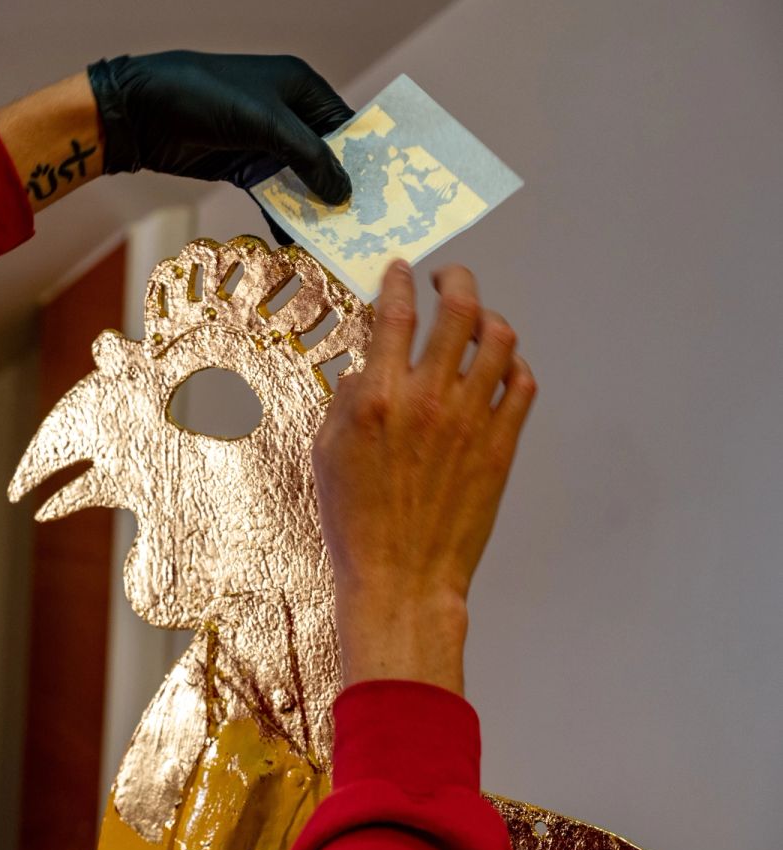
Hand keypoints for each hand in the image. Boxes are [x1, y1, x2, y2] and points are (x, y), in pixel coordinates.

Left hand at [88, 51, 353, 229]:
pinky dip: (282, 215)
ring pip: (298, 179)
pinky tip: (296, 241)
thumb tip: (343, 193)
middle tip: (364, 224)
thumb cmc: (205, 99)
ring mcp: (263, 142)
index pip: (345, 126)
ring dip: (312, 207)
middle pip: (324, 156)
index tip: (384, 194)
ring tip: (334, 241)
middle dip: (339, 189)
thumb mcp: (265, 124)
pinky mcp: (240, 166)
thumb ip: (308, 156)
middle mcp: (286, 113)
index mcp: (300, 88)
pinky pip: (271, 194)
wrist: (142, 113)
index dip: (363, 159)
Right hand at [311, 261, 536, 693]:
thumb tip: (365, 365)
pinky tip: (500, 368)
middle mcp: (428, 400)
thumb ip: (345, 400)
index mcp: (377, 399)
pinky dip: (514, 365)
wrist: (402, 576)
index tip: (400, 273)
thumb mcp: (325, 453)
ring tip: (477, 322)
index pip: (395, 314)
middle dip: (454, 281)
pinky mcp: (502, 444)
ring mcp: (472, 420)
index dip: (398, 282)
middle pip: (458, 310)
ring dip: (488, 318)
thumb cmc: (355, 522)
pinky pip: (523, 384)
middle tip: (447, 280)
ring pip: (500, 339)